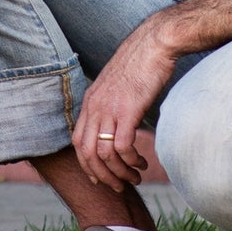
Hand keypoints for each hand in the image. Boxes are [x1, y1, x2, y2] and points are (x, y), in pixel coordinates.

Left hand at [72, 21, 177, 191]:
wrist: (153, 44)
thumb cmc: (140, 64)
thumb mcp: (117, 87)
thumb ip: (112, 105)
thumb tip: (118, 123)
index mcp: (90, 102)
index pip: (77, 141)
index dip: (86, 164)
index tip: (99, 177)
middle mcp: (95, 108)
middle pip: (86, 153)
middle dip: (101, 175)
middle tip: (118, 186)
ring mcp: (109, 109)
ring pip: (104, 154)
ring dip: (119, 172)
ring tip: (134, 177)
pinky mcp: (128, 110)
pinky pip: (123, 146)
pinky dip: (130, 161)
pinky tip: (141, 162)